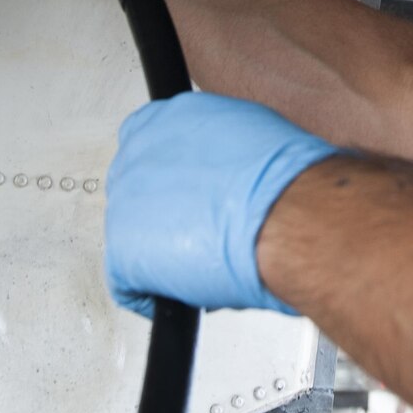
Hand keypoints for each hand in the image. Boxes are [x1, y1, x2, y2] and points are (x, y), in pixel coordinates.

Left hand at [105, 91, 343, 316]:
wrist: (289, 216)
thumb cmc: (286, 180)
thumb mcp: (253, 134)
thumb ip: (220, 147)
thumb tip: (224, 165)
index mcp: (169, 119)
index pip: (150, 147)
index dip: (173, 178)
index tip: (189, 196)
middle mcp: (138, 153)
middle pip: (138, 190)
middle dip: (167, 215)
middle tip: (202, 232)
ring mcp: (125, 204)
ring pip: (132, 236)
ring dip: (163, 252)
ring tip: (206, 262)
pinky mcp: (123, 253)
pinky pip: (127, 284)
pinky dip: (153, 293)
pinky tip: (183, 292)